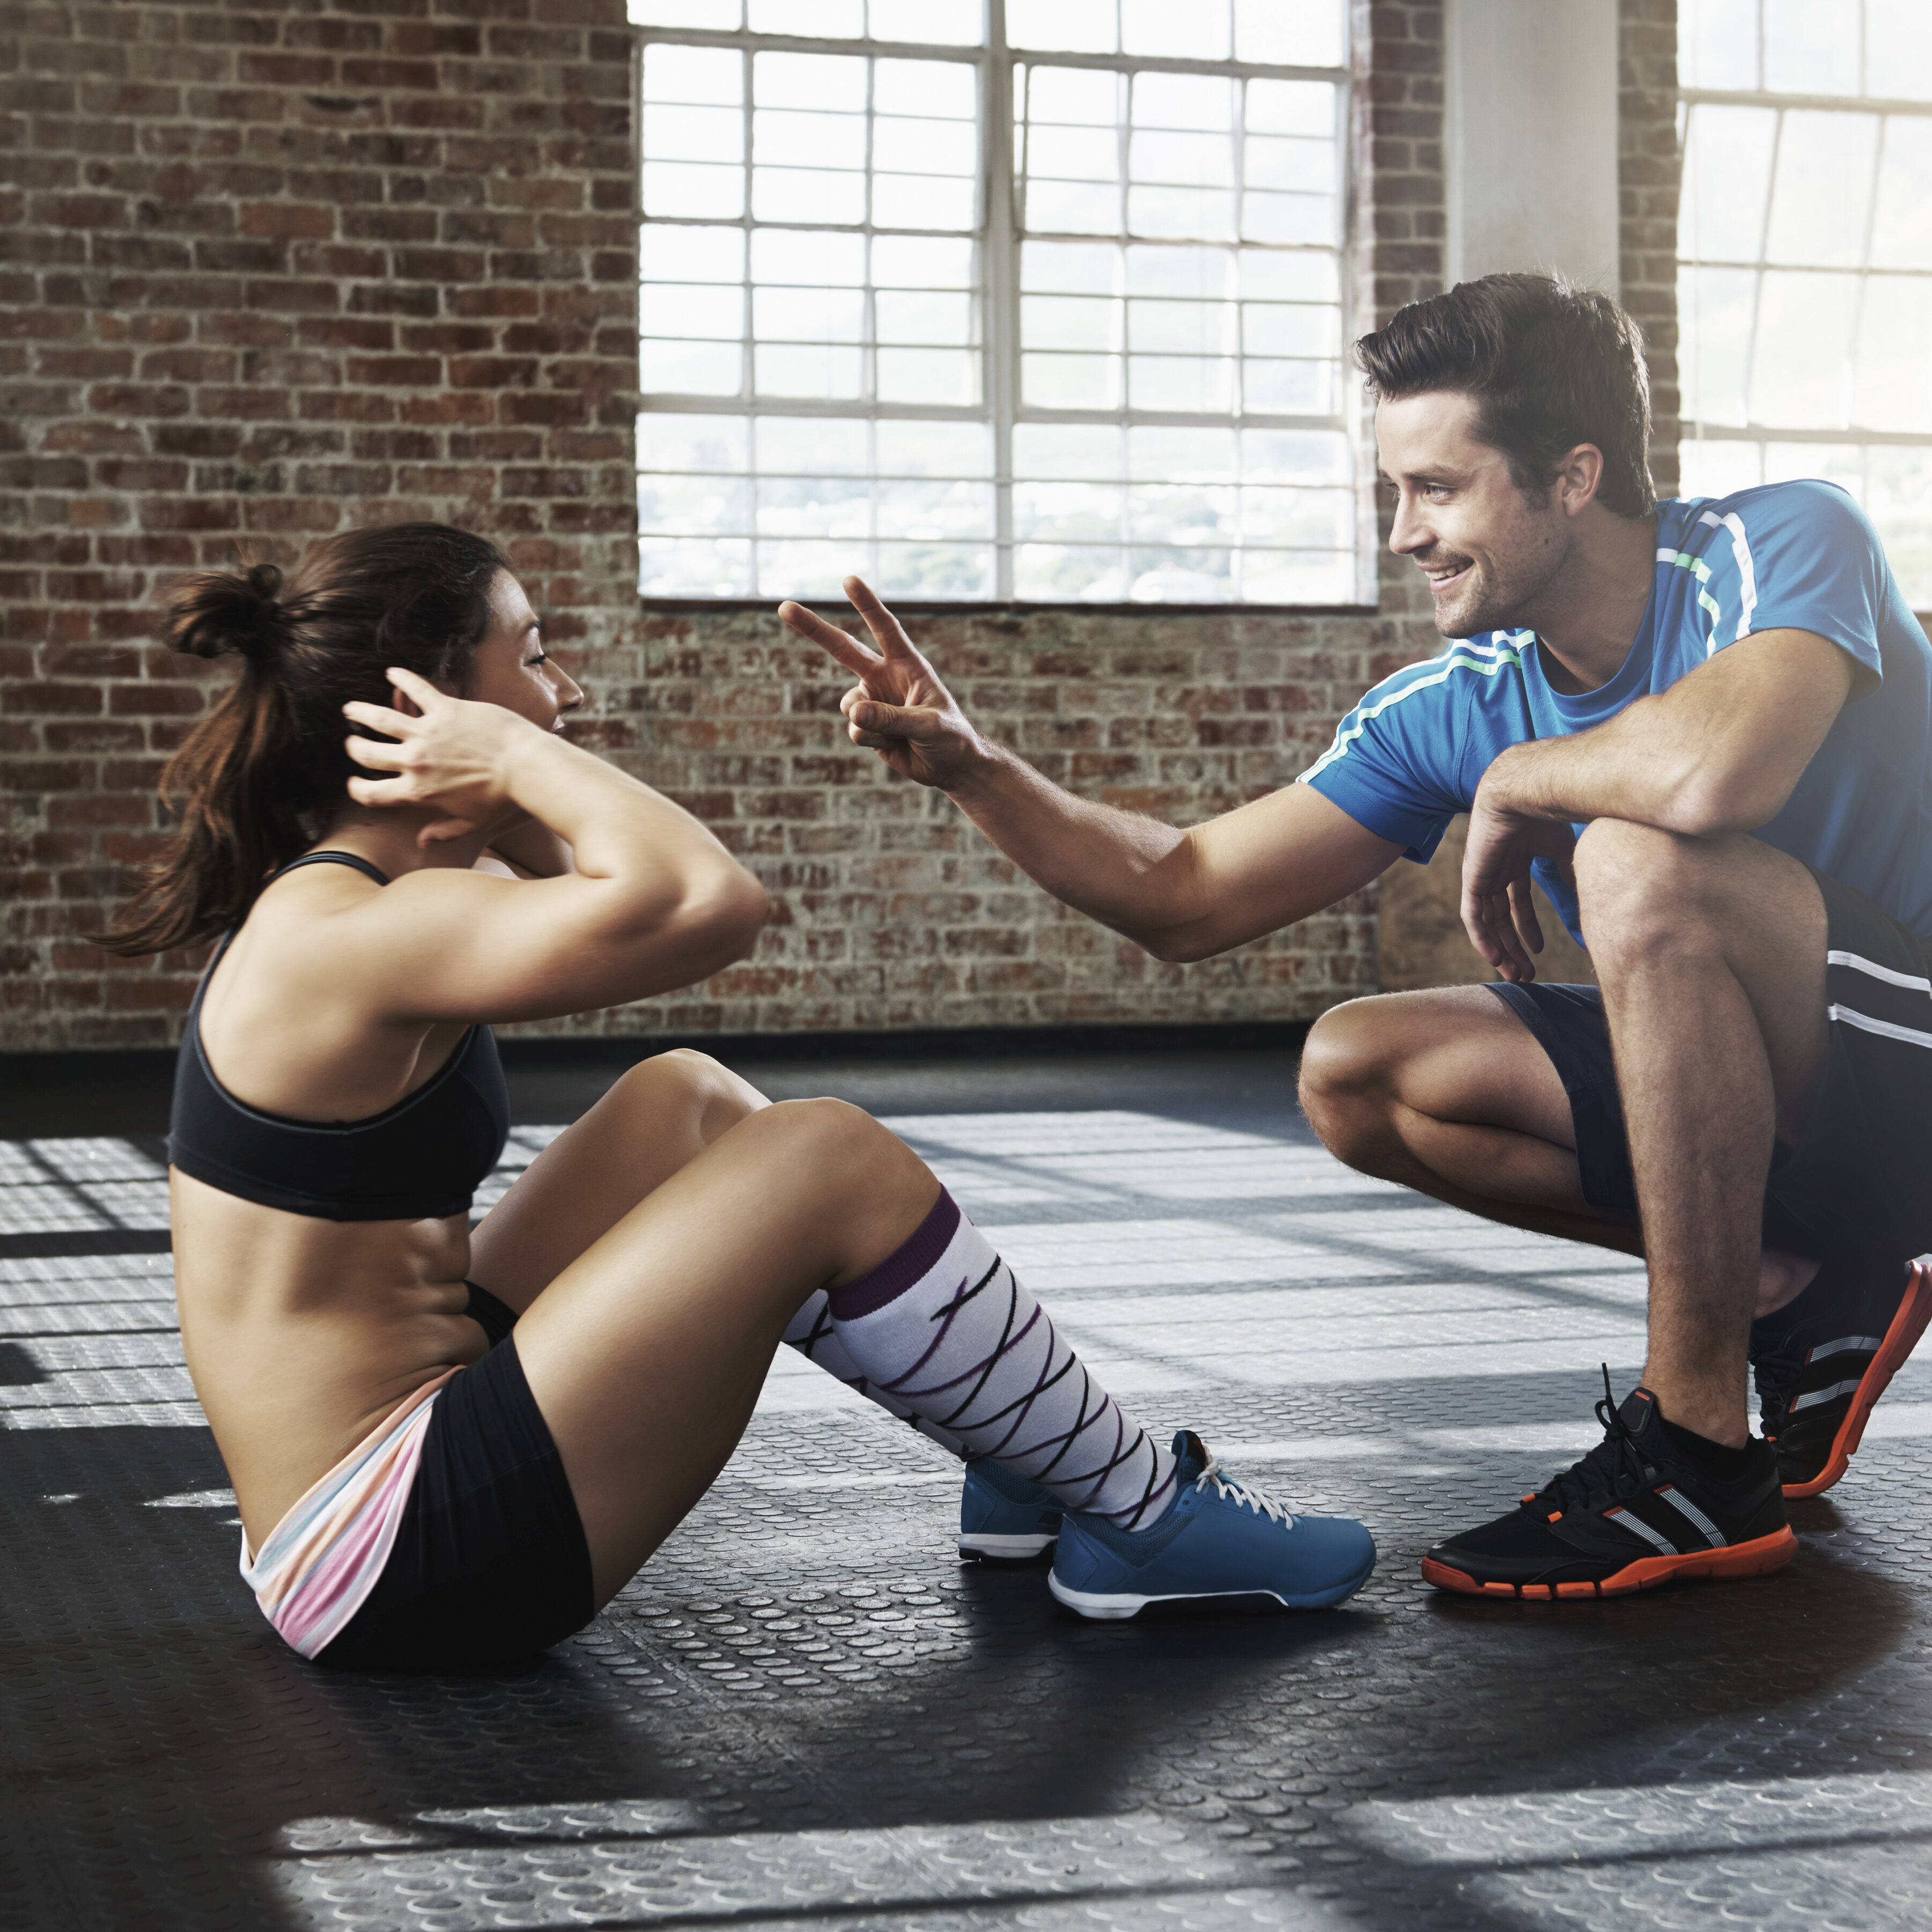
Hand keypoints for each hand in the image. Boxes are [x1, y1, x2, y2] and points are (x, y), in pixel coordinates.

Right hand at [342, 665, 531, 846]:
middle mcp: (415, 762)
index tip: (355, 782)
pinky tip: (392, 673)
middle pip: (368, 754)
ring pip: (381, 718)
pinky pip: (417, 689)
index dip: (357, 789)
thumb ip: (444, 831)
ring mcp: (428, 733)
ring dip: (361, 712)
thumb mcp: (473, 822)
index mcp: (418, 791)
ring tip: (352, 708)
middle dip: (354, 748)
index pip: (373, 794)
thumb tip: (423, 841)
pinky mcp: (445, 709)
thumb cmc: (503, 798)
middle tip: (352, 742)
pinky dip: (402, 679)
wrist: (526, 767)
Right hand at [778, 576, 984, 789]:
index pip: (885, 629)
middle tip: (783, 606)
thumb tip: (854, 712)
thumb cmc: (950, 737)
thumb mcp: (928, 725)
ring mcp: (872, 701)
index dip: (867, 605)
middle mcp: (884, 677)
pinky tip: (895, 745)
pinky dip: (874, 741)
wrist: (949, 766)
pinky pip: (856, 732)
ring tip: (901, 734)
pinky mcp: (865, 726)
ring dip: (871, 724)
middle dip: (813, 628)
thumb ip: (892, 717)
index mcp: (907, 665)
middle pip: (842, 649)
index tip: (849, 580)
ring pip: (851, 707)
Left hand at [1461, 779, 1577, 983]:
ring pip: (1487, 922)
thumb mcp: (1564, 848)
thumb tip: (1588, 896)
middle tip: (1525, 974)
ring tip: (1515, 974)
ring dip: (1500, 949)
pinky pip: (1472, 915)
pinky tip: (1494, 958)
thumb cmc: (1548, 810)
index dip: (1528, 929)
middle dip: (1513, 947)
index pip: (1516, 903)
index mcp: (1516, 861)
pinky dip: (1482, 938)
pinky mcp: (1472, 876)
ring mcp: (1482, 873)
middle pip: (1500, 918)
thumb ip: (1570, 873)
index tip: (1539, 951)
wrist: (1527, 789)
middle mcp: (1496, 869)